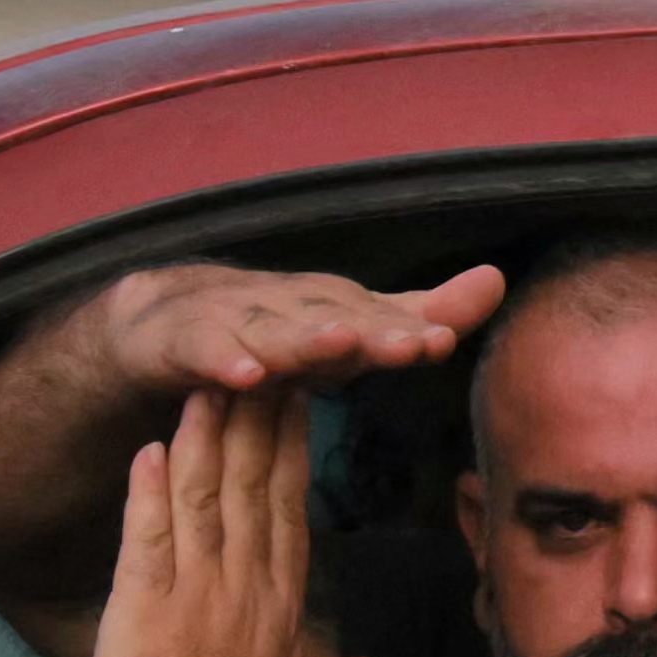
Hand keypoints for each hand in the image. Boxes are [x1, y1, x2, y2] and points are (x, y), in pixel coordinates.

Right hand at [85, 259, 504, 404]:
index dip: (410, 329)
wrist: (159, 323)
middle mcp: (288, 304)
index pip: (378, 318)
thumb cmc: (272, 328)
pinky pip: (201, 351)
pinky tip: (244, 376)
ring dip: (304, 338)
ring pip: (272, 329)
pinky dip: (220, 360)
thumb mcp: (346, 329)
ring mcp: (231, 318)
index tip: (445, 342)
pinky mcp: (180, 340)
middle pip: (334, 317)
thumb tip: (498, 279)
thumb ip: (417, 314)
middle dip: (375, 330)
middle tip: (416, 344)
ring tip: (340, 345)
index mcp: (330, 306)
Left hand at [90, 387, 380, 656]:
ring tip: (205, 383)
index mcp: (281, 604)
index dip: (287, 449)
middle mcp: (245, 585)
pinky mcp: (144, 610)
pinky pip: (147, 538)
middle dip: (252, 418)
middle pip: (250, 485)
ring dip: (202, 436)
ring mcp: (196, 593)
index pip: (287, 509)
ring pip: (202, 497)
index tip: (292, 399)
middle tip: (255, 360)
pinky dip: (147, 492)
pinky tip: (149, 449)